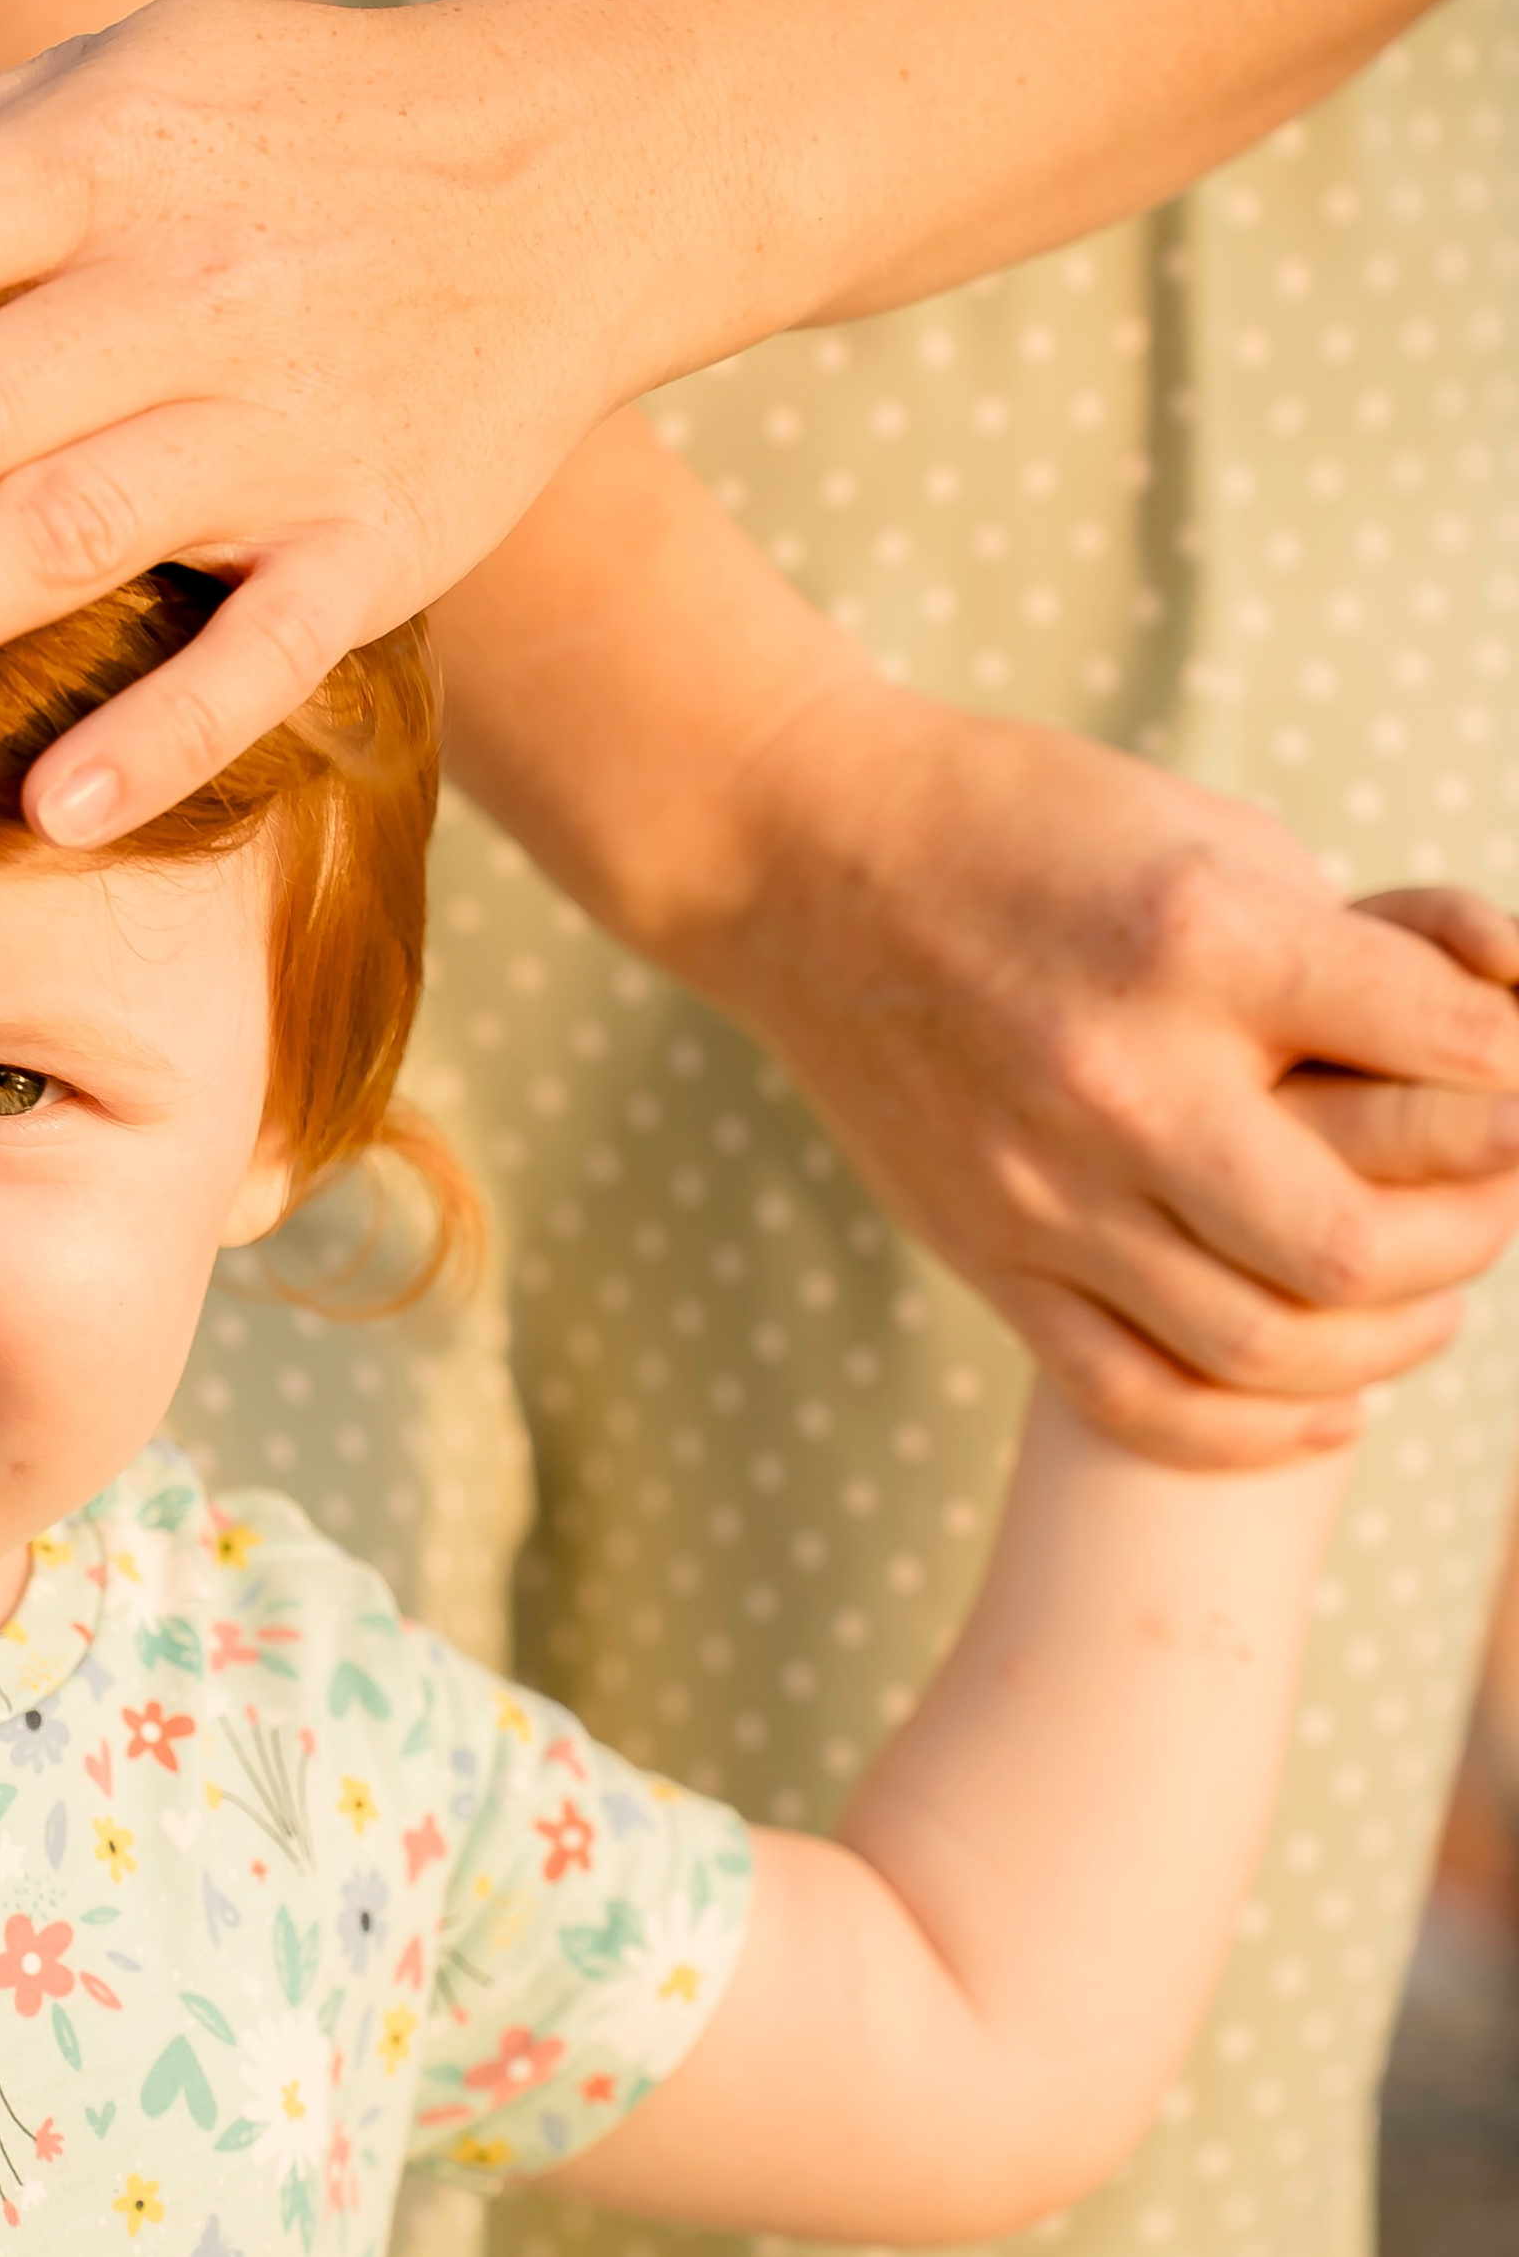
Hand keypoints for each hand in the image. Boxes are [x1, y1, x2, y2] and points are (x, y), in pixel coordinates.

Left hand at [0, 0, 683, 836]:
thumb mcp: (109, 78)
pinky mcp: (384, 541)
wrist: (576, 168)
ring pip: (61, 540)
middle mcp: (169, 292)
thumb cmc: (296, 125)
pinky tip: (49, 817)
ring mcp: (283, 425)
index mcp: (81, 164)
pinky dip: (167, 737)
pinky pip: (267, 653)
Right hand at [679, 676, 1518, 1464]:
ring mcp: (1044, 1185)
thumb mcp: (1220, 834)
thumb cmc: (1038, 829)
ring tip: (1428, 1301)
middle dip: (1474, 1231)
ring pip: (1260, 1344)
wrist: (809, 861)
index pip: (1443, 1048)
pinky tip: (1331, 1402)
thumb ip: (1362, 938)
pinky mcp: (987, 1255)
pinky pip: (1137, 1397)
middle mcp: (1123, 1078)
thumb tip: (1510, 1025)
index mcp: (1199, 941)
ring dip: (1387, 1337)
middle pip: (1352, 1243)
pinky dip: (1258, 1427)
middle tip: (1498, 1198)